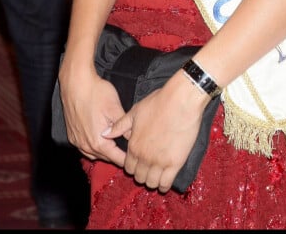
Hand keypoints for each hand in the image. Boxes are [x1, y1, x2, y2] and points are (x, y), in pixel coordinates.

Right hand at [59, 68, 127, 166]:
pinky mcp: (72, 135)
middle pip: (105, 157)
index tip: (135, 160)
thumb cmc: (96, 93)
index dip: (127, 159)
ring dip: (104, 152)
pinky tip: (100, 139)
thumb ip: (124, 127)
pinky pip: (84, 147)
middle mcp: (85, 145)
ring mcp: (76, 141)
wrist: (76, 83)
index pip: (116, 158)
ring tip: (116, 147)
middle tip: (128, 153)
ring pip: (93, 154)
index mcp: (98, 142)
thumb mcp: (115, 109)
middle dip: (116, 156)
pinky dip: (93, 146)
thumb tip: (134, 138)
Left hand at [105, 74, 208, 192]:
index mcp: (134, 146)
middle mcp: (144, 157)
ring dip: (153, 181)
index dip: (133, 166)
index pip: (128, 167)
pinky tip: (166, 180)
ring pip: (152, 183)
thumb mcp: (135, 111)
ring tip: (158, 175)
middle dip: (143, 174)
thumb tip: (104, 133)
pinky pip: (166, 183)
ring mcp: (159, 162)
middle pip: (139, 177)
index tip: (139, 162)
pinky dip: (164, 185)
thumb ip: (120, 125)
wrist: (181, 100)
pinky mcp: (175, 163)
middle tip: (149, 168)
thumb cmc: (159, 102)